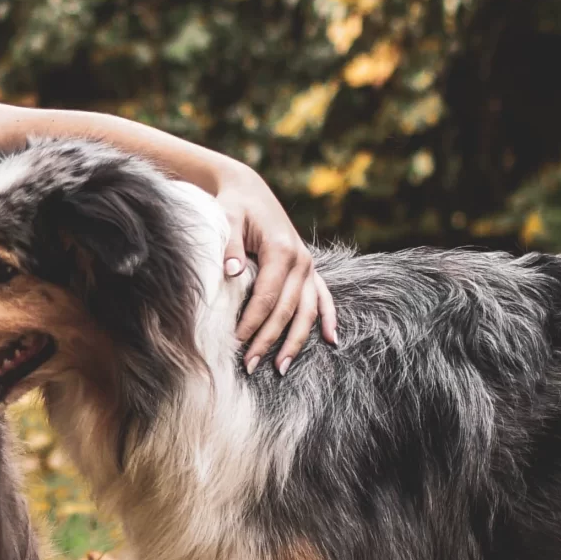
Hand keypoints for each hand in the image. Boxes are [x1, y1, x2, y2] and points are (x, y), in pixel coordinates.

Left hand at [214, 165, 338, 372]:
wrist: (250, 191)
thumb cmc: (234, 206)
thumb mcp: (228, 218)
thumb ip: (230, 245)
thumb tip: (231, 271)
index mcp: (281, 249)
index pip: (267, 296)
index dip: (252, 322)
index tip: (235, 342)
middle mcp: (301, 261)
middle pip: (287, 310)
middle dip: (268, 340)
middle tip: (249, 366)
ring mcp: (308, 267)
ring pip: (307, 311)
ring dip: (295, 341)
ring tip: (280, 368)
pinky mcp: (309, 270)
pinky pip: (323, 298)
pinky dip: (328, 318)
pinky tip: (332, 340)